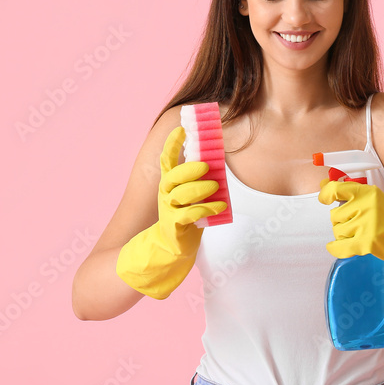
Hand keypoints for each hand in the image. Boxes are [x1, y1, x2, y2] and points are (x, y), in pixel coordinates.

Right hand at [116, 126, 227, 298]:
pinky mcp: (174, 228)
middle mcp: (165, 197)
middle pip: (173, 176)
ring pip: (181, 195)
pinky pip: (189, 216)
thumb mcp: (189, 201)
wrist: (164, 255)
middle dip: (189, 168)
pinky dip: (205, 209)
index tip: (181, 129)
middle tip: (205, 164)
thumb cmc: (181, 225)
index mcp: (168, 187)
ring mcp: (168, 212)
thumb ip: (197, 185)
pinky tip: (219, 207)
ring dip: (200, 188)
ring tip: (216, 186)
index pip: (166, 162)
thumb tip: (217, 165)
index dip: (172, 145)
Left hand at [317, 177, 383, 277]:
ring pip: (339, 231)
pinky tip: (334, 249)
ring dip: (345, 237)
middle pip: (337, 215)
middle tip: (354, 229)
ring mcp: (367, 223)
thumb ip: (369, 205)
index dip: (327, 193)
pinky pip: (341, 246)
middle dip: (342, 223)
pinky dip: (336, 249)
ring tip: (358, 240)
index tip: (323, 197)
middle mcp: (366, 205)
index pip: (338, 188)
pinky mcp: (368, 241)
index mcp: (372, 192)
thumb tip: (342, 205)